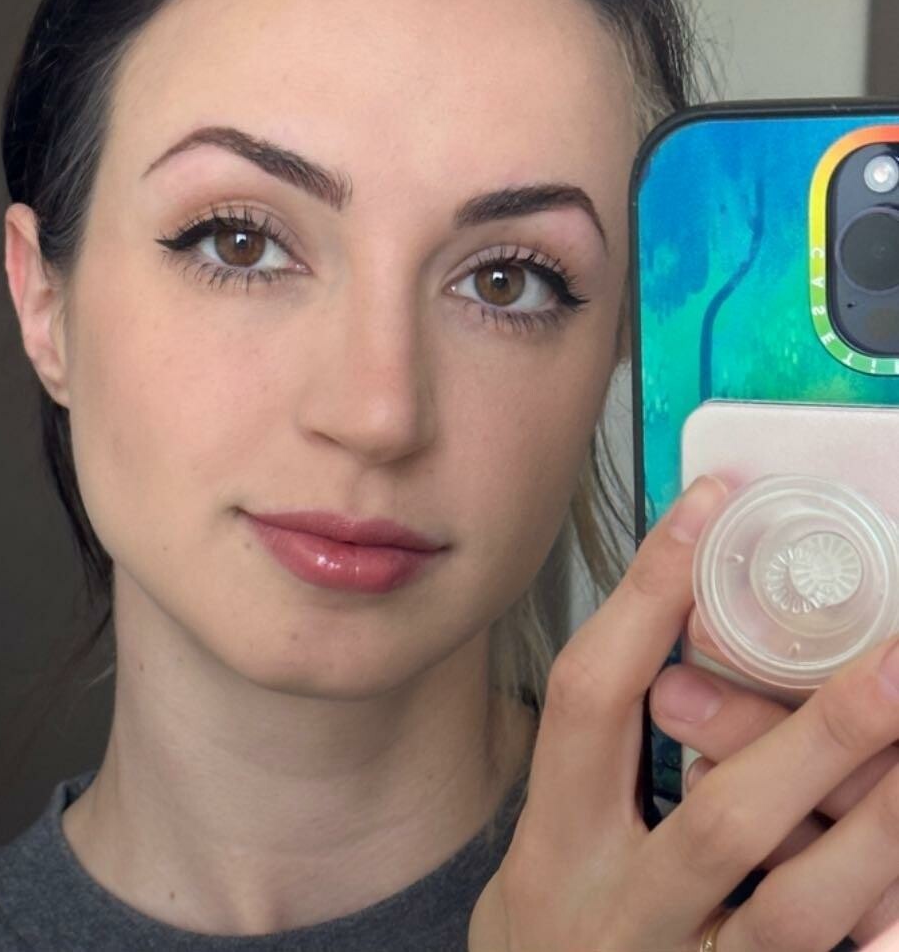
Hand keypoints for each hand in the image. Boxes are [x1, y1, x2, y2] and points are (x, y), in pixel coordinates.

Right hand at [467, 473, 898, 951]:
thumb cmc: (557, 914)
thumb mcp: (555, 826)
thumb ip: (610, 745)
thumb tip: (686, 623)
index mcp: (555, 835)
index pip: (593, 696)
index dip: (648, 599)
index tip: (711, 509)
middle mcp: (615, 909)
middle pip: (721, 819)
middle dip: (819, 737)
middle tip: (896, 660)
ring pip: (797, 912)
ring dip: (879, 830)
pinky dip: (875, 912)